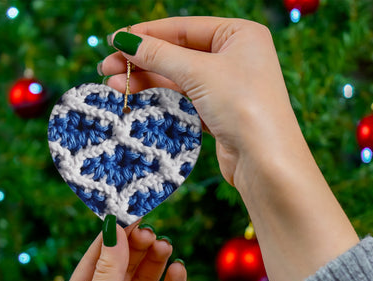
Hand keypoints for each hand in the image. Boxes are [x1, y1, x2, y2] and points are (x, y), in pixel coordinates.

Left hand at [54, 220, 185, 280]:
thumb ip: (108, 272)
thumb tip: (114, 229)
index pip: (97, 259)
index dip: (113, 236)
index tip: (130, 213)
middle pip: (124, 266)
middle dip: (137, 247)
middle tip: (151, 232)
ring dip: (156, 262)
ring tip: (165, 246)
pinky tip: (178, 270)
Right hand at [101, 17, 358, 280]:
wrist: (266, 161)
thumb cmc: (243, 106)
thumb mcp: (198, 72)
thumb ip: (159, 54)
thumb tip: (123, 40)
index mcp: (239, 35)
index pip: (184, 28)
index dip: (147, 34)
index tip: (115, 41)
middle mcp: (235, 58)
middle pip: (179, 54)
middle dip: (142, 61)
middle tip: (107, 68)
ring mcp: (228, 88)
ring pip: (180, 79)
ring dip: (147, 82)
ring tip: (114, 86)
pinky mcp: (220, 113)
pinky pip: (186, 100)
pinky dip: (163, 100)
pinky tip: (138, 100)